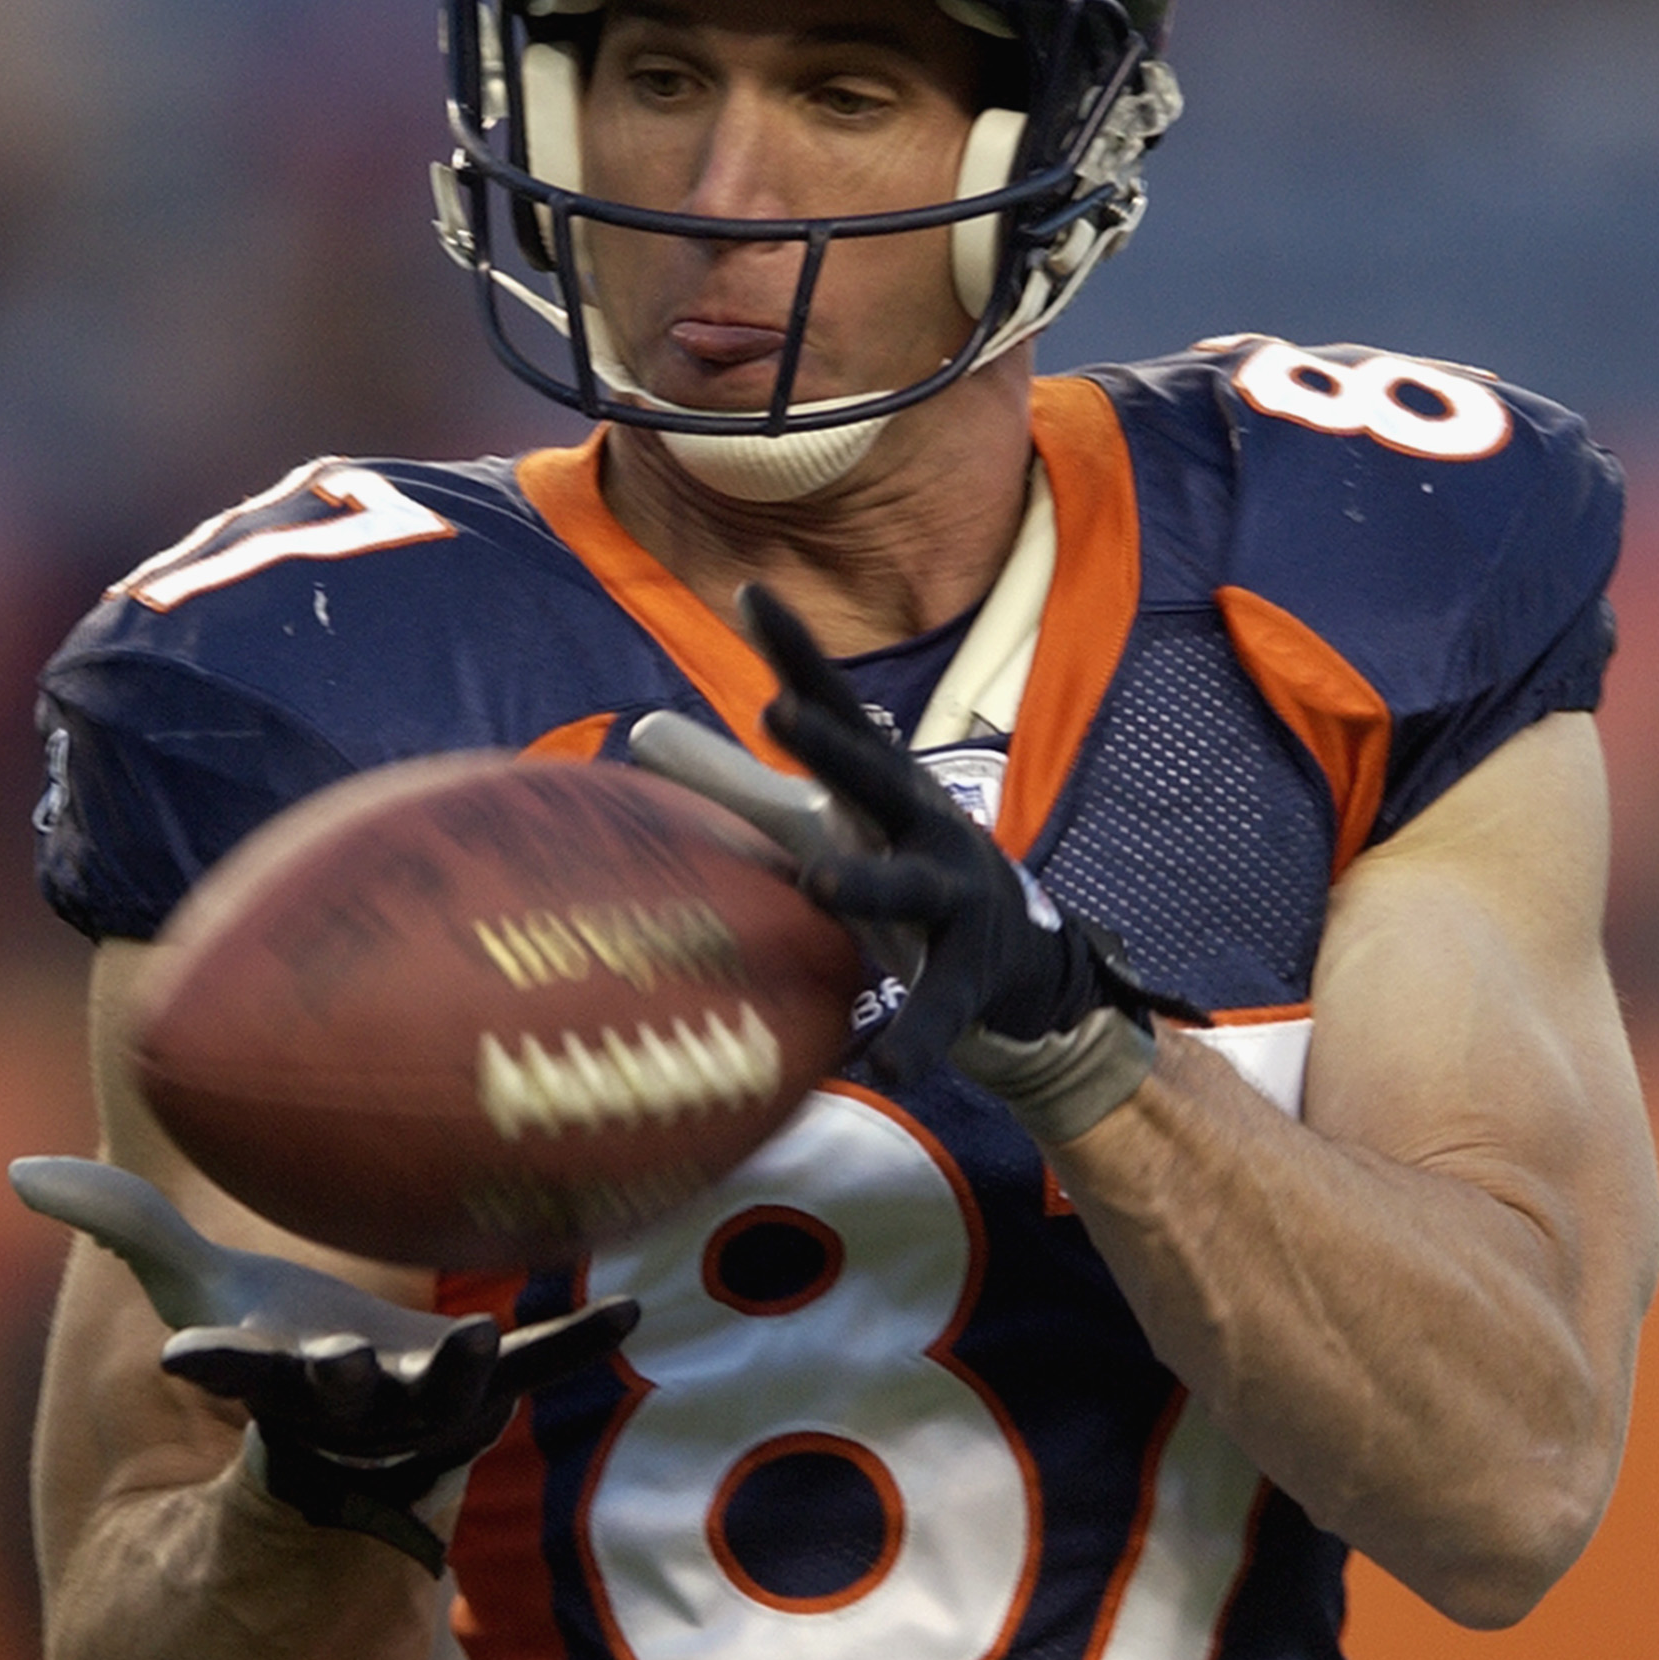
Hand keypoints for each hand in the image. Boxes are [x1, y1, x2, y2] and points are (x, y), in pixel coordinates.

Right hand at [10, 1158, 636, 1571]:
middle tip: (343, 1364)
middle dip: (344, 1385)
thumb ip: (125, 1228)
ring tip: (479, 1337)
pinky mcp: (488, 1388)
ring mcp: (421, 1408)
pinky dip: (576, 1339)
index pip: (232, 1377)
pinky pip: (538, 1369)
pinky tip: (629, 1309)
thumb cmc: (265, 1349)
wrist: (344, 1444)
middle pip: (341, 1400)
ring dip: (460, 1377)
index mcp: (267, 1383)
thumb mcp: (192, 1291)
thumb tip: (23, 1174)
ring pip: (441, 1403)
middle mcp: (344, 1407)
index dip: (214, 1364)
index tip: (185, 1356)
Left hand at [734, 582, 1155, 1084]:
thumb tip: (637, 730)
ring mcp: (955, 899)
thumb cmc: (899, 868)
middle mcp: (924, 826)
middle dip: (833, 745)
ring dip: (866, 883)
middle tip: (778, 711)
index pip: (833, 707)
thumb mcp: (822, 821)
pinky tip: (884, 1065)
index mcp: (881, 785)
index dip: (794, 652)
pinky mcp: (971, 974)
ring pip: (908, 890)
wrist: (1021, 957)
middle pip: (876, 776)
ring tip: (819, 884)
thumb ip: (735, 781)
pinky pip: (938, 1009)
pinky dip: (914, 1036)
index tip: (751, 594)